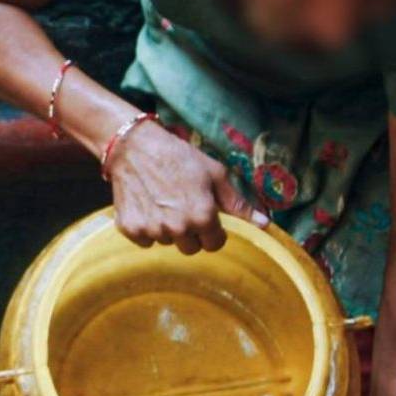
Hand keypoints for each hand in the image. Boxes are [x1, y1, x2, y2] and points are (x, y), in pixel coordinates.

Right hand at [108, 120, 269, 253]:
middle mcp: (178, 228)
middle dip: (190, 233)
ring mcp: (152, 230)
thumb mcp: (215, 174)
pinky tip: (146, 206)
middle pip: (190, 248)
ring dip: (167, 229)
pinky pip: (144, 240)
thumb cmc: (179, 157)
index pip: (214, 244)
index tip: (205, 216)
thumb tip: (265, 224)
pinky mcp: (130, 228)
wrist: (134, 147)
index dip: (213, 231)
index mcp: (202, 216)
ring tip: (162, 202)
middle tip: (183, 208)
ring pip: (167, 242)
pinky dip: (146, 228)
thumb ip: (238, 203)